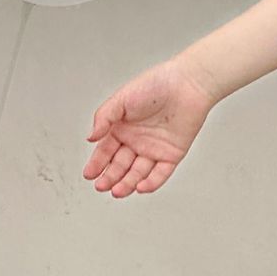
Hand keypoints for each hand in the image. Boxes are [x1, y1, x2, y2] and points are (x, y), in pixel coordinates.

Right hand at [83, 56, 217, 196]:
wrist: (187, 84)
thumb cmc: (156, 85)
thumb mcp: (121, 99)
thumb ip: (104, 118)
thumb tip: (91, 137)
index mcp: (122, 128)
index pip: (106, 151)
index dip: (97, 164)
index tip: (89, 174)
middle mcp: (137, 141)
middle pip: (120, 166)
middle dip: (110, 177)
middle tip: (102, 186)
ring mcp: (154, 149)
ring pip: (138, 173)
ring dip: (127, 183)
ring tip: (118, 191)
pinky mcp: (172, 154)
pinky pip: (161, 173)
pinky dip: (151, 182)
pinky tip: (140, 187)